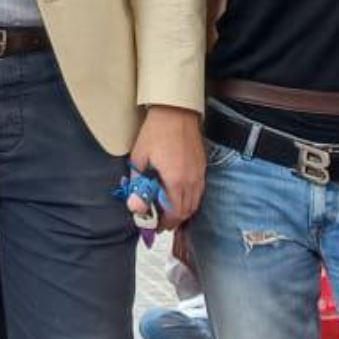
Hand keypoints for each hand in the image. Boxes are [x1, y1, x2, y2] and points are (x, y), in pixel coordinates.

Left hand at [128, 105, 203, 229]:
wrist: (175, 112)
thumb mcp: (139, 159)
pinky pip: (199, 192)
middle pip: (187, 211)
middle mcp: (192, 180)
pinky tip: (177, 196)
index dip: (164, 223)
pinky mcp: (202, 167)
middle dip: (173, 220)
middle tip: (159, 221)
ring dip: (182, 211)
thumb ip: (139, 185)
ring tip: (167, 211)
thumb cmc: (156, 132)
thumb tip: (136, 207)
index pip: (174, 213)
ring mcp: (199, 174)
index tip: (154, 225)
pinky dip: (189, 199)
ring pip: (195, 203)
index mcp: (176, 181)